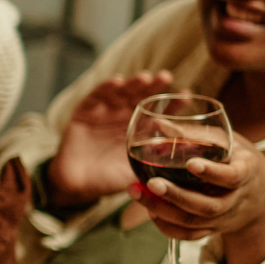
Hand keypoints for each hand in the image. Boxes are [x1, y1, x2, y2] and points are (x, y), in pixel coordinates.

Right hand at [47, 70, 175, 207]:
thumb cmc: (109, 180)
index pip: (158, 113)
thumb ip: (155, 165)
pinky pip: (95, 97)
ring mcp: (103, 114)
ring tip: (144, 78)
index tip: (187, 96)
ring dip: (132, 84)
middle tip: (165, 78)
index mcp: (138, 130)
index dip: (172, 104)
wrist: (77, 185)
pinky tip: (117, 81)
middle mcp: (122, 118)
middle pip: (140, 96)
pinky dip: (105, 88)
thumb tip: (186, 161)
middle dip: (153, 86)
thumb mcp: (137, 172)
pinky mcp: (84, 113)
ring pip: (120, 93)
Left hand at [134, 133, 264, 263]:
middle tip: (152, 183)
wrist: (259, 196)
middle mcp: (235, 200)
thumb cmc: (238, 160)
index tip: (191, 164)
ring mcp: (223, 219)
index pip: (233, 177)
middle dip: (177, 196)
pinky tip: (150, 211)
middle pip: (207, 206)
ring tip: (138, 193)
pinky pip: (189, 235)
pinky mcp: (211, 229)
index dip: (213, 173)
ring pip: (193, 223)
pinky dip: (167, 226)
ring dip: (163, 211)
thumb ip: (197, 135)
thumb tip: (158, 124)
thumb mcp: (228, 142)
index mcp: (246, 173)